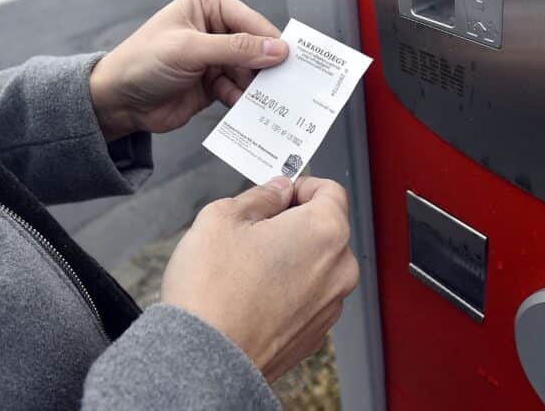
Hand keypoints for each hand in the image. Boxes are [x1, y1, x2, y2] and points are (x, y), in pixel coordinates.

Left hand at [89, 0, 288, 139]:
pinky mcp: (215, 82)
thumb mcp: (189, 50)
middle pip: (255, 47)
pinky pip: (241, 91)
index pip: (250, 21)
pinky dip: (246, 101)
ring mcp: (216, 56)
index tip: (291, 61)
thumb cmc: (143, 62)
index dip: (271, 42)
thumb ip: (235, 49)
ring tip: (271, 102)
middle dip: (267, 67)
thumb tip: (276, 49)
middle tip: (288, 85)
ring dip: (258, 88)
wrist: (118, 100)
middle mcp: (216, 27)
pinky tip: (251, 110)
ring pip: (251, 71)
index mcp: (208, 4)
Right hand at [160, 176, 359, 381]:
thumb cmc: (213, 290)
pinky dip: (288, 290)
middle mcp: (339, 269)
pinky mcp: (315, 333)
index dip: (300, 185)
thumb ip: (260, 196)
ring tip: (248, 266)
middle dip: (293, 223)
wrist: (205, 359)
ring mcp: (330, 305)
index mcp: (325, 231)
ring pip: (317, 265)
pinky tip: (253, 293)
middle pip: (325, 229)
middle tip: (254, 229)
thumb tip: (276, 190)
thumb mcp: (223, 217)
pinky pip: (308, 297)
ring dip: (291, 258)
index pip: (330, 190)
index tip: (278, 192)